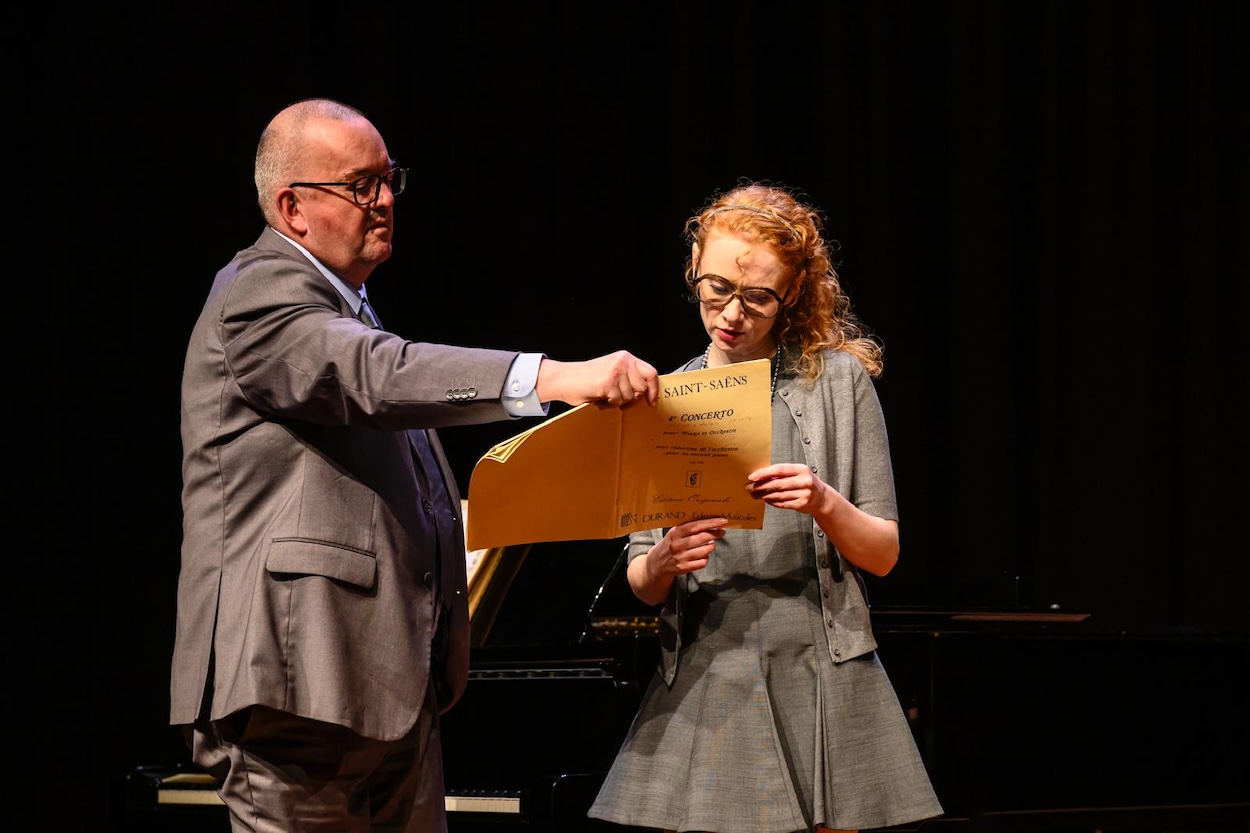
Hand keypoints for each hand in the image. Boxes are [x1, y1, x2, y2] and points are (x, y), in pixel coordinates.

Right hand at [535, 351, 658, 406]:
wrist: (564, 378)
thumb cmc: (586, 378)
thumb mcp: (611, 370)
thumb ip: (628, 377)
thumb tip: (646, 393)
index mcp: (625, 357)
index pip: (651, 373)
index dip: (653, 389)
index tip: (651, 400)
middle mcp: (623, 361)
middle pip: (641, 388)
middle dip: (632, 399)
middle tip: (617, 400)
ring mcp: (616, 372)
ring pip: (629, 397)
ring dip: (617, 402)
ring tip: (604, 396)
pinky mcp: (608, 383)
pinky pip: (617, 401)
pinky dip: (608, 404)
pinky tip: (599, 398)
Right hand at [629, 517, 725, 604]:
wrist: (655, 564)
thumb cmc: (668, 545)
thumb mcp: (673, 534)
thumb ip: (687, 528)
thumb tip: (708, 522)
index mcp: (675, 533)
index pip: (696, 526)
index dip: (711, 523)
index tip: (722, 521)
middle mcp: (677, 545)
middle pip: (703, 538)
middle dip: (715, 534)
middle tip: (721, 532)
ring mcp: (681, 557)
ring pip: (705, 551)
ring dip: (711, 546)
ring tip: (711, 544)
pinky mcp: (684, 568)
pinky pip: (702, 562)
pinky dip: (706, 558)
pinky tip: (703, 555)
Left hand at [746, 463, 830, 514]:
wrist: (822, 497)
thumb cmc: (806, 482)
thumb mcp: (798, 473)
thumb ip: (782, 474)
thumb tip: (761, 476)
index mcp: (802, 469)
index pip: (779, 470)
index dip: (764, 473)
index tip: (752, 477)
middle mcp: (804, 481)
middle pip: (777, 483)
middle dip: (761, 486)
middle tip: (750, 487)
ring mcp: (804, 494)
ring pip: (778, 495)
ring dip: (764, 495)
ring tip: (755, 494)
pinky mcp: (801, 504)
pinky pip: (782, 503)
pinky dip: (772, 501)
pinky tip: (766, 499)